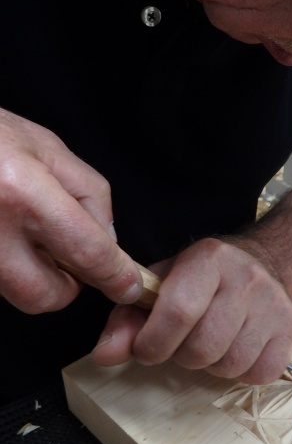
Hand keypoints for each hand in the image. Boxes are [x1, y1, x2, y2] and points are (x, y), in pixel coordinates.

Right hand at [0, 109, 141, 311]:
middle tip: (68, 255)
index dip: (115, 273)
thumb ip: (88, 195)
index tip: (128, 283)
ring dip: (36, 275)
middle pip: (44, 295)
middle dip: (66, 285)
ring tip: (29, 232)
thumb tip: (108, 240)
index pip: (85, 251)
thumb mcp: (48, 148)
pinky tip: (8, 231)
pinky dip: (12, 266)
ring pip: (17, 293)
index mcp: (21, 192)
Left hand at [92, 238, 291, 384]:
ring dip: (211, 365)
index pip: (178, 311)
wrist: (267, 260)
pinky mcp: (291, 328)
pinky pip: (258, 374)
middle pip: (203, 346)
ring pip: (230, 364)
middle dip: (182, 356)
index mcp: (209, 259)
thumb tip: (105, 353)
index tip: (146, 349)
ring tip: (211, 343)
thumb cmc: (206, 277)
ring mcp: (274, 304)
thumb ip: (128, 317)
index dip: (154, 342)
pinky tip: (236, 348)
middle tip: (183, 343)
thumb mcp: (163, 283)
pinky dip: (240, 372)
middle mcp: (246, 278)